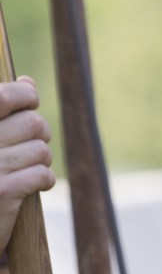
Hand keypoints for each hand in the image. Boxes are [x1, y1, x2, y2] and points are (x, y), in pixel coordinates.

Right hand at [0, 77, 54, 254]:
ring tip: (28, 168)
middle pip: (33, 122)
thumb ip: (2, 109)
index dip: (27, 96)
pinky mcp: (2, 191)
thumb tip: (26, 81)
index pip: (6, 95)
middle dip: (40, 134)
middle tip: (34, 145)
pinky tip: (34, 186)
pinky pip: (42, 175)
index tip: (30, 102)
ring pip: (41, 150)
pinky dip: (44, 180)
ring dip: (41, 160)